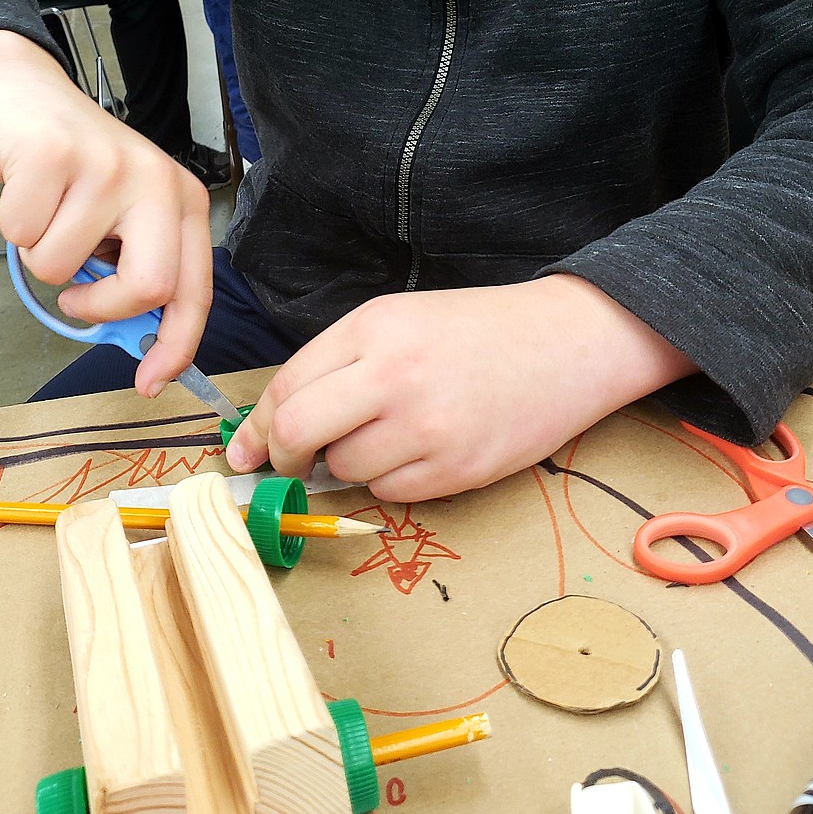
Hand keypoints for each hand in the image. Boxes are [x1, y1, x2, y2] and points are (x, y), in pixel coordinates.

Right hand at [0, 30, 211, 394]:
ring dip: (41, 255)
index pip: (194, 290)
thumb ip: (135, 270)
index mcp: (182, 202)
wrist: (23, 94)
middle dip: (100, 307)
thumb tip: (140, 344)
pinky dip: (12, 226)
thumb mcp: (121, 217)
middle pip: (147, 287)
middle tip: (76, 293)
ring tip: (48, 213)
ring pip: (63, 267)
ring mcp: (106, 165)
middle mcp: (156, 180)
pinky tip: (24, 189)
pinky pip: (20, 235)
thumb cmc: (73, 170)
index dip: (176, 345)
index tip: (150, 382)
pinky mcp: (52, 155)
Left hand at [226, 275, 693, 501]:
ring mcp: (428, 425)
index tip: (247, 451)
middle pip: (300, 433)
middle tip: (291, 463)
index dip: (259, 428)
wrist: (565, 343)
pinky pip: (391, 493)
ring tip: (387, 436)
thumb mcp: (399, 320)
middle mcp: (395, 375)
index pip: (288, 388)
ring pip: (346, 469)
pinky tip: (421, 450)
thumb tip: (273, 428)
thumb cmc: (476, 331)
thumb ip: (336, 364)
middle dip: (283, 457)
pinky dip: (391, 480)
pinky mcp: (457, 468)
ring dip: (349, 464)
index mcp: (374, 328)